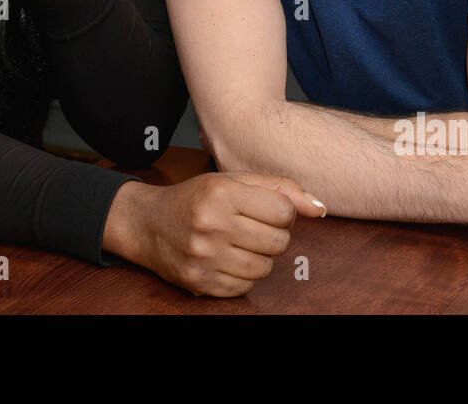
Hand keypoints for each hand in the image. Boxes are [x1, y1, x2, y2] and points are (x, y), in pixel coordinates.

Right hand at [103, 173, 325, 296]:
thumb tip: (320, 208)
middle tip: (256, 228)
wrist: (148, 224)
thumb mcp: (233, 181)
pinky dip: (243, 275)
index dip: (284, 213)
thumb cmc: (196, 198)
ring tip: (241, 243)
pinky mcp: (200, 282)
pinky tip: (228, 258)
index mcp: (221, 192)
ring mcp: (204, 256)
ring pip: (265, 268)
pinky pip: (244, 287)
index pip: (283, 212)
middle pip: (278, 243)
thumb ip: (280, 188)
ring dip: (260, 257)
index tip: (269, 211)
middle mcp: (211, 224)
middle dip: (275, 236)